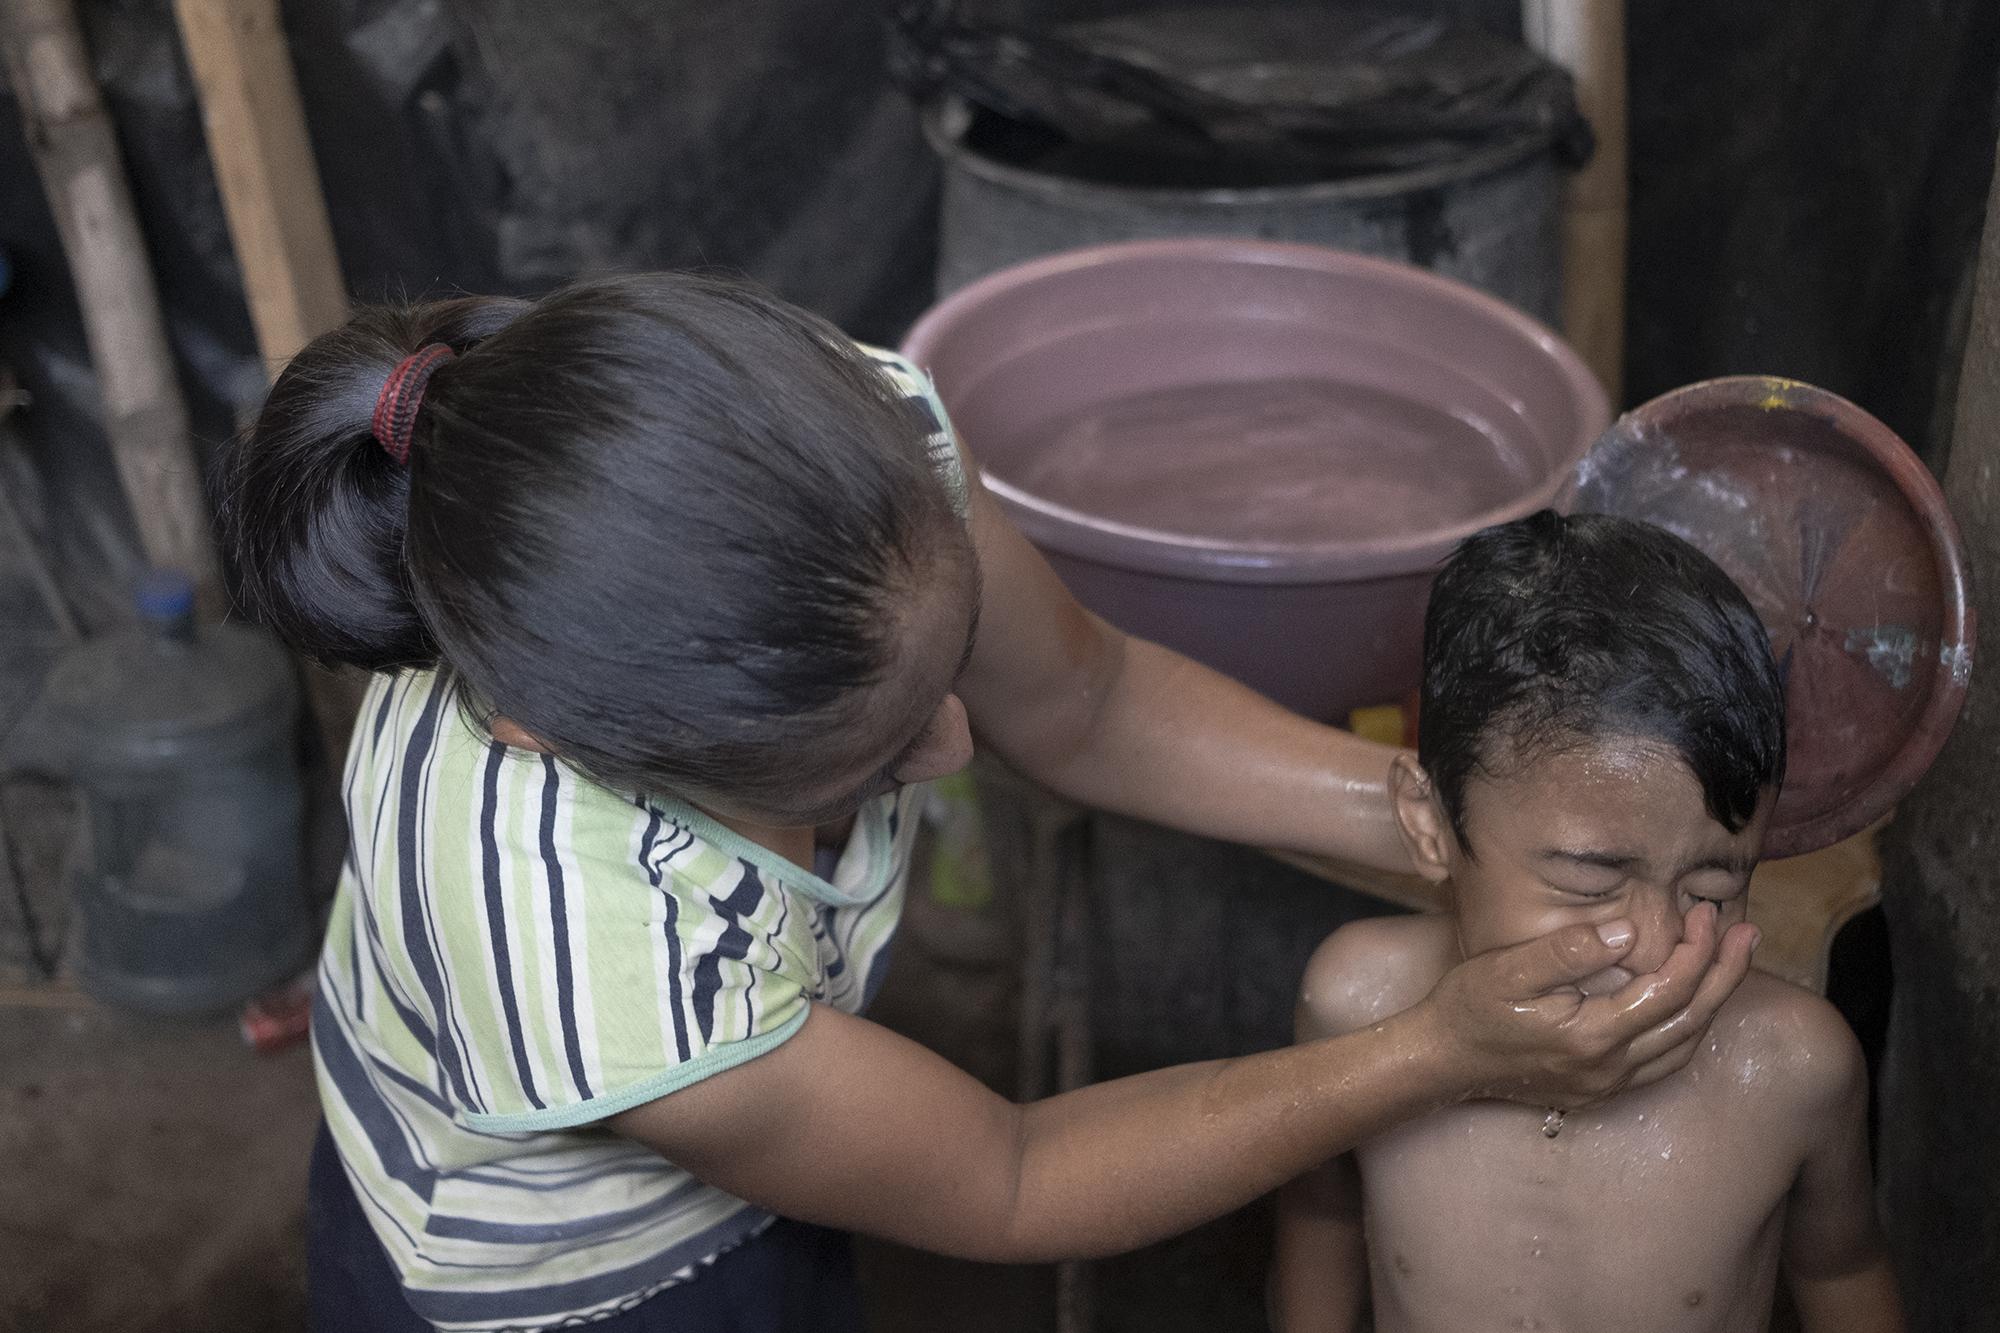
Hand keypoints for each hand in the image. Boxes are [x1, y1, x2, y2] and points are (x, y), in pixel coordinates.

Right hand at [1417, 903, 1758, 1107]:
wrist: (1442, 1061)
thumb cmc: (1468, 1008)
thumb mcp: (1507, 969)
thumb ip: (1568, 951)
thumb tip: (1625, 932)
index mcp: (1592, 1036)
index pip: (1669, 992)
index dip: (1697, 951)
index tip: (1706, 913)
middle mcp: (1610, 1068)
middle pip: (1691, 1022)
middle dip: (1725, 974)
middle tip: (1748, 933)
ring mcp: (1608, 1084)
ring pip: (1685, 1047)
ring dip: (1713, 1003)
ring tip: (1731, 962)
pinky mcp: (1601, 1089)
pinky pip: (1664, 1061)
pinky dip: (1688, 1028)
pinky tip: (1692, 1002)